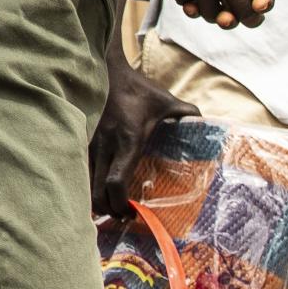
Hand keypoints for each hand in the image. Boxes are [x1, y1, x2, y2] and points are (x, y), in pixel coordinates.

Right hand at [90, 57, 194, 217]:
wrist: (105, 72)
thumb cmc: (137, 89)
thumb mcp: (166, 100)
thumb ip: (187, 113)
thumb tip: (205, 124)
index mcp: (127, 141)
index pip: (116, 182)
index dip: (121, 203)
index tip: (133, 212)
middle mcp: (105, 146)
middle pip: (98, 192)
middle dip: (110, 210)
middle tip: (124, 216)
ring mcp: (90, 144)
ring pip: (86, 185)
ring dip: (98, 201)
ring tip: (114, 207)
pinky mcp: (82, 142)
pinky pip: (82, 173)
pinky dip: (89, 188)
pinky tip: (100, 193)